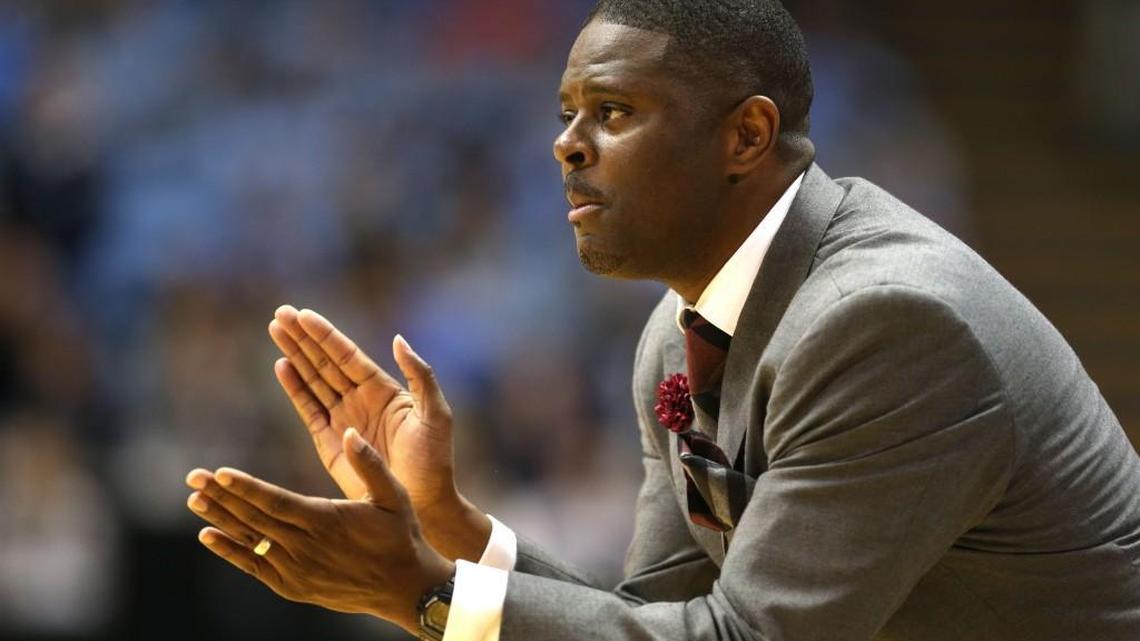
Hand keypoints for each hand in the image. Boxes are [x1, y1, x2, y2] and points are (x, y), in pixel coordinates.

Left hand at [185, 428, 454, 632]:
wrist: (405, 588)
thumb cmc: (401, 536)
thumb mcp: (395, 495)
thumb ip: (370, 464)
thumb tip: (350, 432)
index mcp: (327, 520)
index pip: (276, 501)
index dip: (245, 487)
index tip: (219, 473)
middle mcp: (306, 547)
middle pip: (254, 518)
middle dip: (221, 496)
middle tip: (192, 476)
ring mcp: (296, 570)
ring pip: (250, 540)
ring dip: (220, 519)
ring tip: (194, 500)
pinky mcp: (292, 586)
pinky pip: (254, 566)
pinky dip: (229, 551)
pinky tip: (208, 535)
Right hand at [268, 305, 488, 560]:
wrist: (423, 502)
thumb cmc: (434, 460)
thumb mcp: (435, 414)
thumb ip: (420, 376)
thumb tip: (398, 339)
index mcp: (383, 390)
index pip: (347, 355)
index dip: (325, 335)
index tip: (303, 314)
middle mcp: (360, 399)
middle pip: (325, 362)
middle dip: (303, 337)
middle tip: (280, 314)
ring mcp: (343, 419)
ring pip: (313, 380)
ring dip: (294, 355)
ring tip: (276, 330)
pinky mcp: (329, 442)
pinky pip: (308, 409)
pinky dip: (294, 388)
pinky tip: (282, 366)